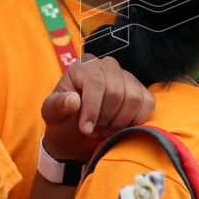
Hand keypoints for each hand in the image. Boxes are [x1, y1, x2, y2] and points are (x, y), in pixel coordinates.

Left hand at [40, 54, 154, 160]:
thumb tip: (73, 100)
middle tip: (94, 131)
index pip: (95, 83)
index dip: (92, 109)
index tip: (85, 130)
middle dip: (104, 118)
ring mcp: (127, 77)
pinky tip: (120, 127)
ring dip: (119, 122)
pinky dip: (135, 121)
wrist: (80, 132)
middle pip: (116, 92)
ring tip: (105, 130)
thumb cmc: (64, 119)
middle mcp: (108, 65)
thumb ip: (57, 106)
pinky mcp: (142, 91)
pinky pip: (147, 104)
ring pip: (133, 98)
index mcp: (84, 66)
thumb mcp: (51, 114)